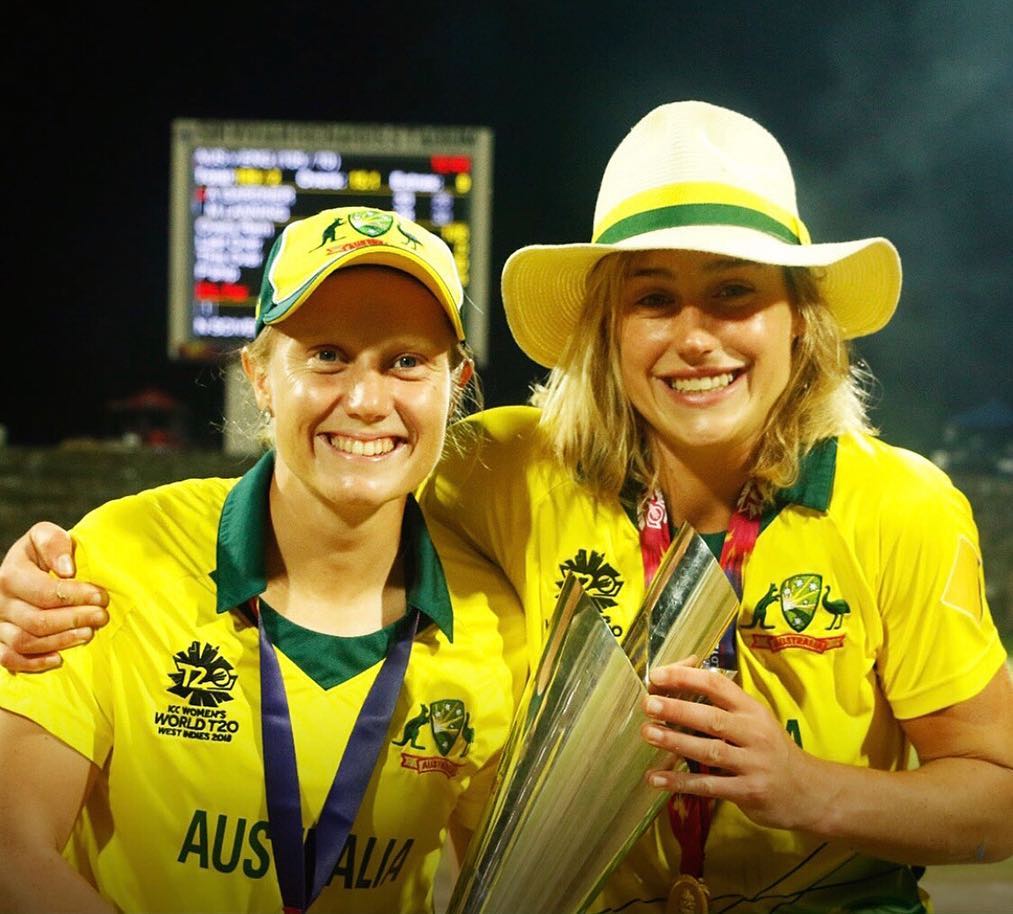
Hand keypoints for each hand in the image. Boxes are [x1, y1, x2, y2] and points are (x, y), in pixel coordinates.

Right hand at [0, 524, 108, 672]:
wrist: (31, 567)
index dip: (76, 596)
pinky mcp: (0, 640)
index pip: (45, 592)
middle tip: (102, 616)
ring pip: (24, 641)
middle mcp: (0, 601)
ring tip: (89, 633)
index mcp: (10, 574)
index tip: (102, 596)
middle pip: (36, 620)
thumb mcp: (48, 536)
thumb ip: (55, 544)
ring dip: (60, 641)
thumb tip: (66, 570)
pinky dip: (32, 663)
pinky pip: (8, 659)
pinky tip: (58, 659)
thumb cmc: (46, 552)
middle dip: (74, 619)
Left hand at [641, 661, 822, 831]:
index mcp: (752, 709)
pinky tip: (656, 779)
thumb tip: (680, 677)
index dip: (686, 677)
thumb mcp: (755, 720)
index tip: (657, 676)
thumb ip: (723, 703)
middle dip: (678, 708)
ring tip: (648, 734)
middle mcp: (754, 733)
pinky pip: (710, 786)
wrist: (809, 791)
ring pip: (709, 750)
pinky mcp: (749, 792)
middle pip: (712, 717)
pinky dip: (681, 783)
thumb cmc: (771, 749)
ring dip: (676, 742)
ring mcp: (753, 763)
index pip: (718, 684)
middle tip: (648, 704)